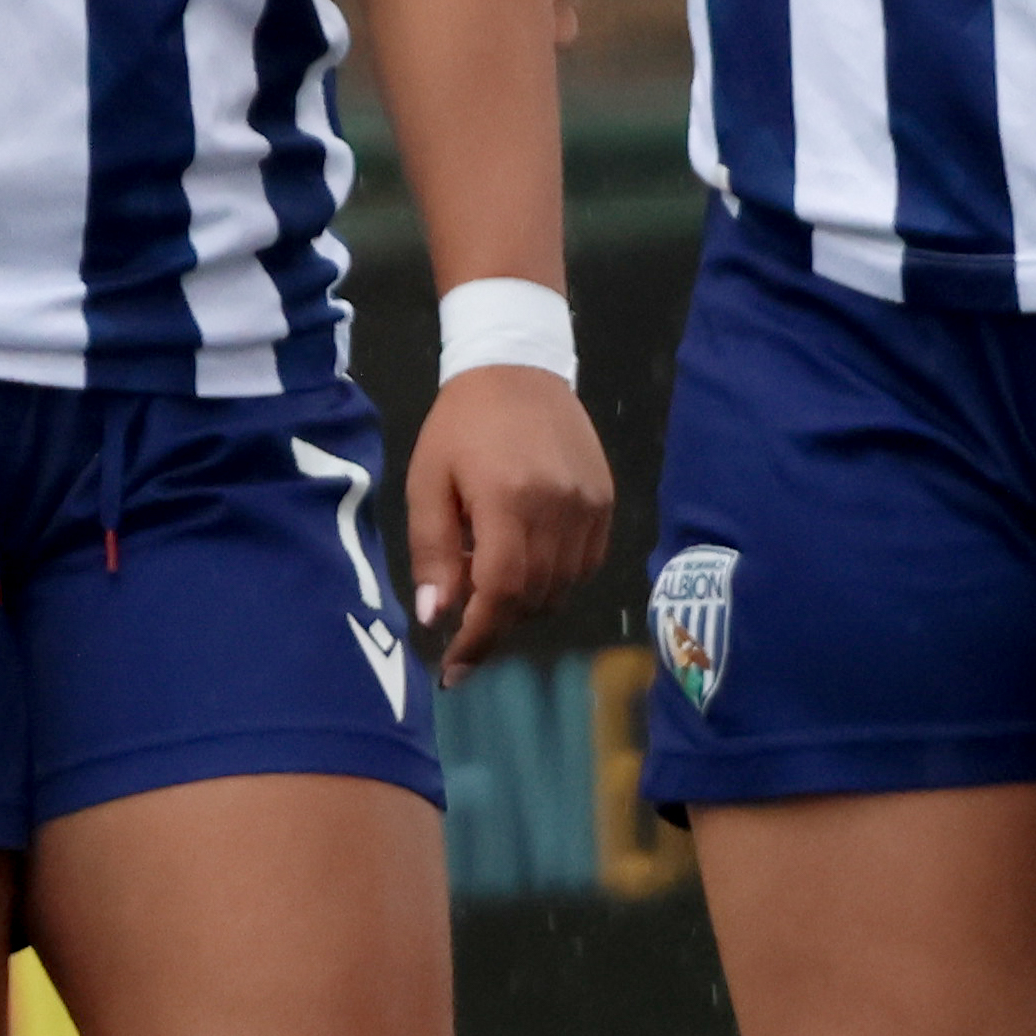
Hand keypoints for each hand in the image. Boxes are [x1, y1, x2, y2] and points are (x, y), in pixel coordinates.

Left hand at [402, 360, 612, 685]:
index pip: (501, 592)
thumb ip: (433, 552)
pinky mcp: (606, 500)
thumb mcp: (428, 483)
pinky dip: (556, 578)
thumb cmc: (461, 425)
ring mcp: (589, 504)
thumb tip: (437, 618)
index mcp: (507, 498)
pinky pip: (586, 565)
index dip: (479, 639)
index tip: (455, 670)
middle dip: (496, 619)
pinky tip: (530, 555)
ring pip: (562, 588)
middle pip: (532, 597)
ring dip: (526, 601)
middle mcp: (557, 505)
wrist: (517, 365)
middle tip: (467, 605)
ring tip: (495, 572)